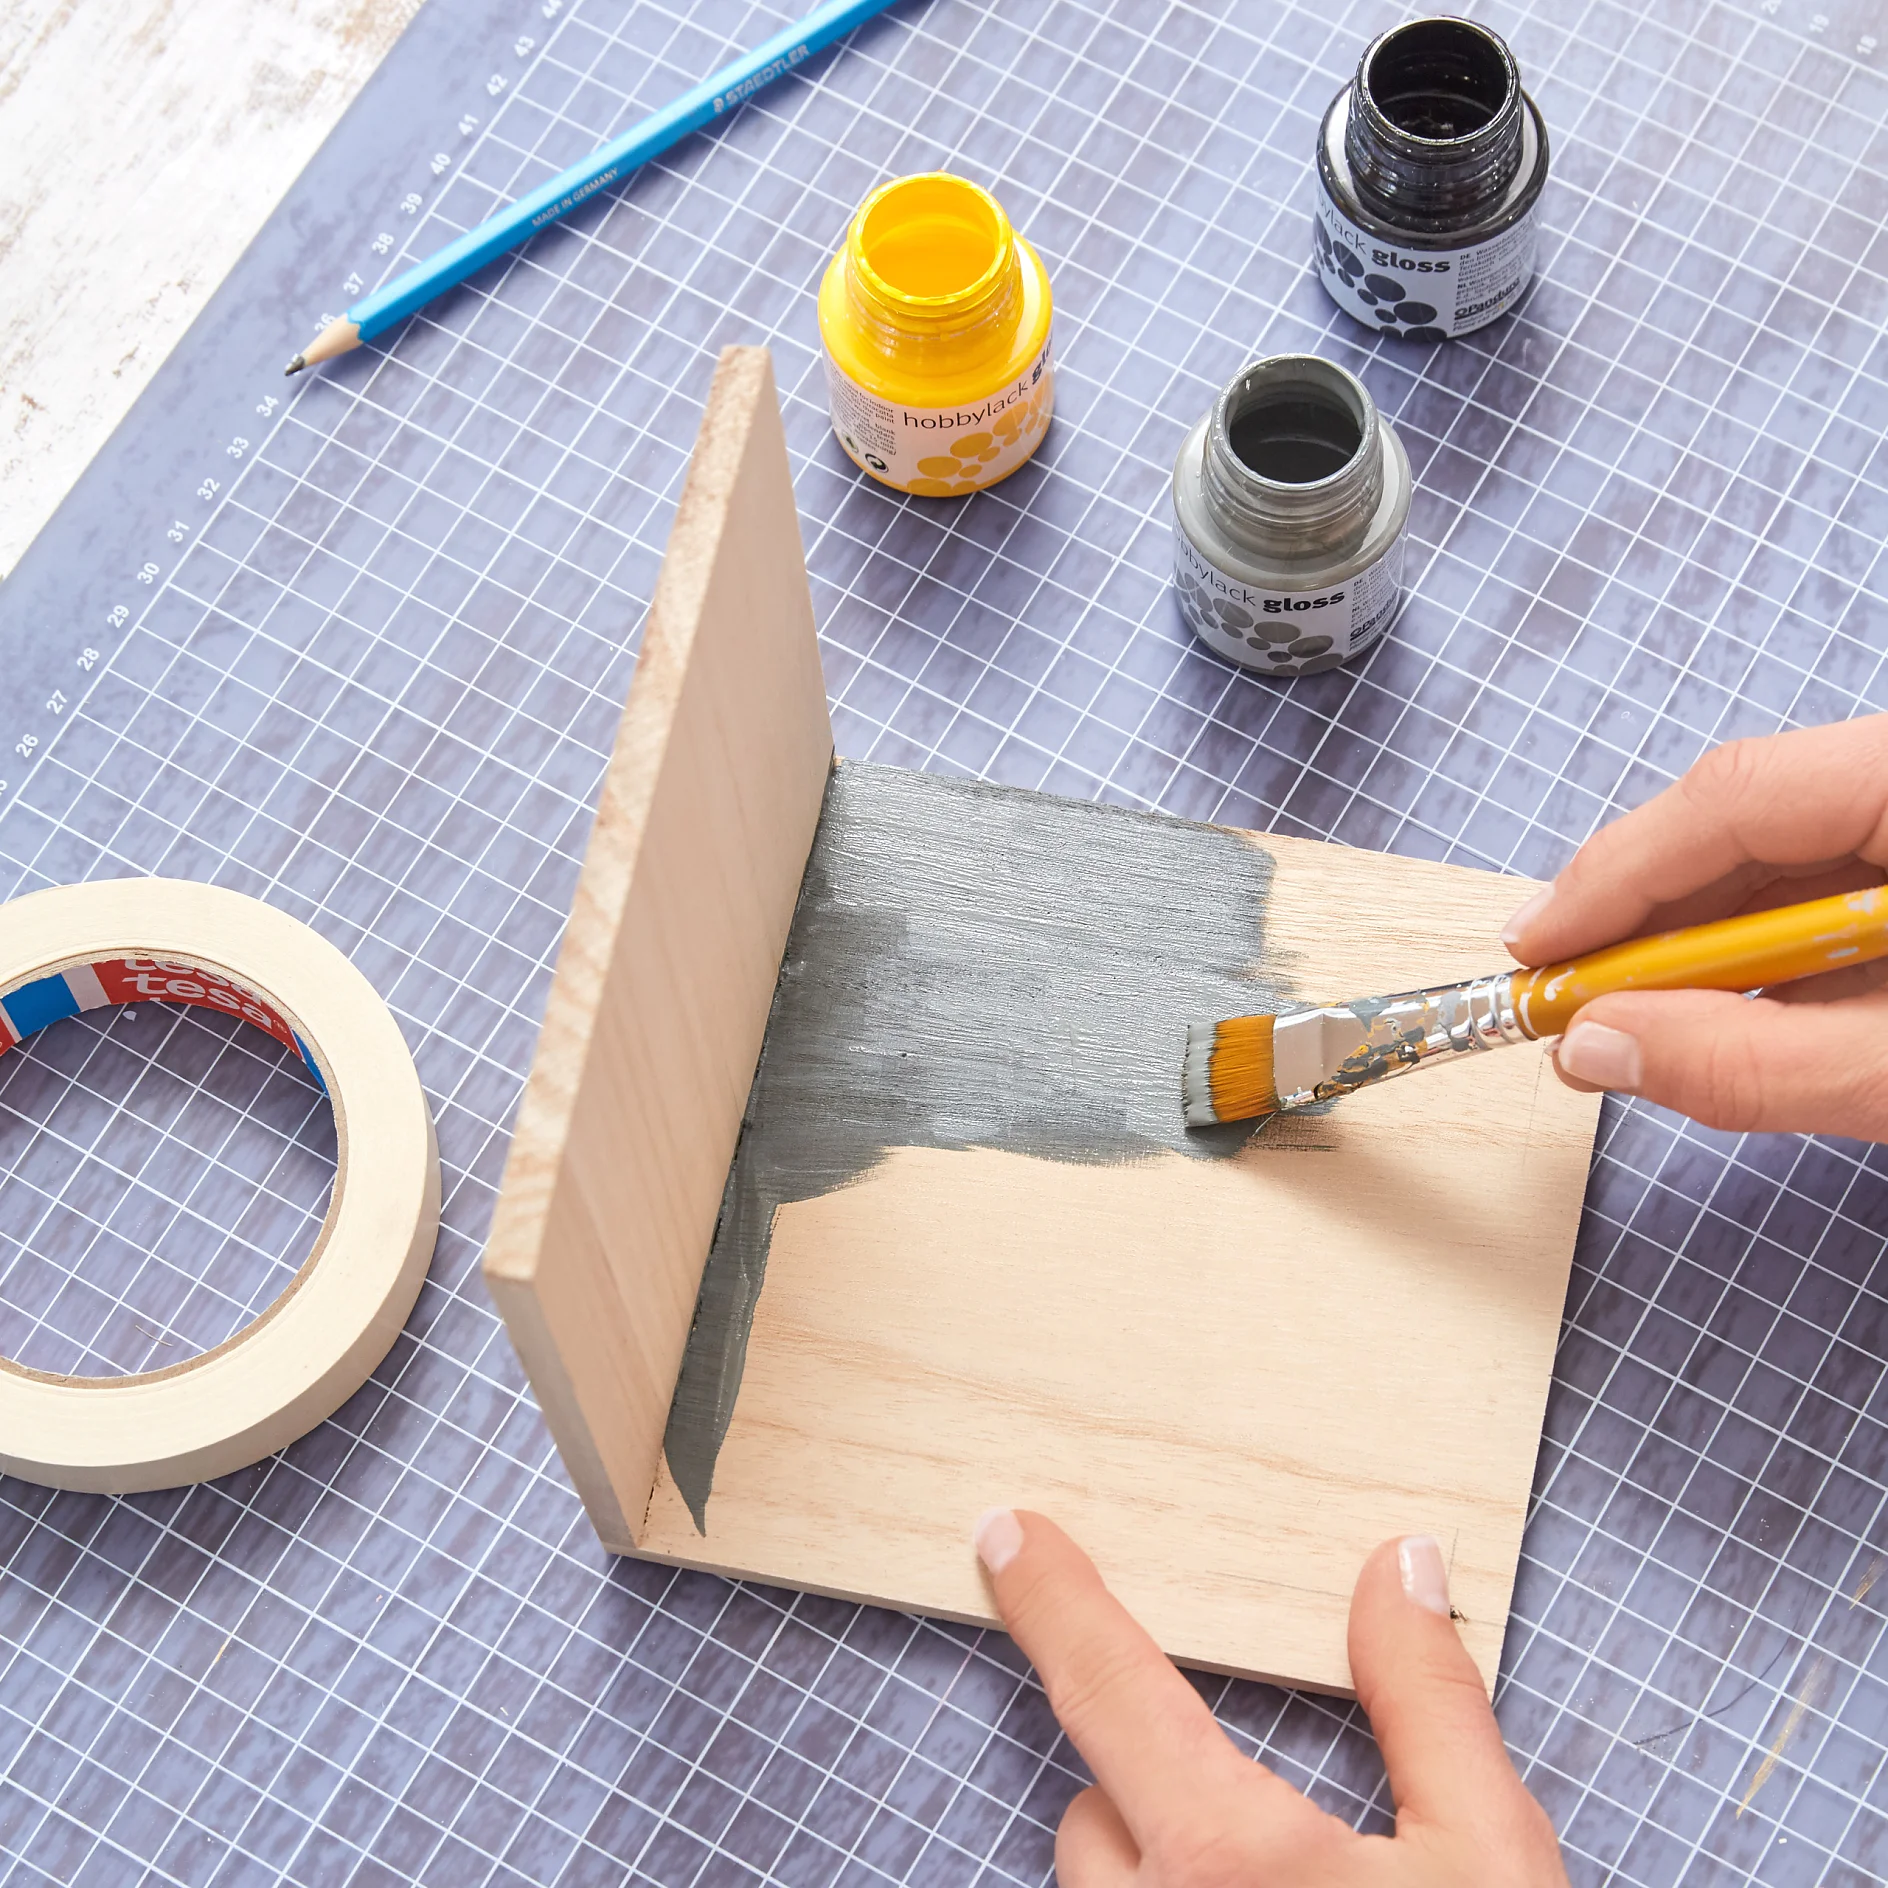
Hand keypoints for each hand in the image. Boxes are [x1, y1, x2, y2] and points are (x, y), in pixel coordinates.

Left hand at [974, 1510, 1567, 1885]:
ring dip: (1153, 1886)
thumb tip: (1399, 1565)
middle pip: (1095, 1813)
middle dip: (1155, 1798)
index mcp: (1232, 1858)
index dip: (1055, 1596)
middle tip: (1267, 1845)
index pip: (1111, 1683)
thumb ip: (1428, 1701)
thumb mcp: (1491, 1860)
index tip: (1007, 1532)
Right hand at [1504, 716, 1887, 1138]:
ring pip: (1784, 856)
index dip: (1615, 875)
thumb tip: (1596, 1048)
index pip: (1733, 798)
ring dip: (1699, 945)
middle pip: (1745, 821)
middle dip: (1645, 919)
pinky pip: (1834, 886)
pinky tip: (1730, 1012)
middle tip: (1563, 997)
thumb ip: (1752, 1062)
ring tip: (1633, 1018)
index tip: (1536, 949)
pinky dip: (1770, 956)